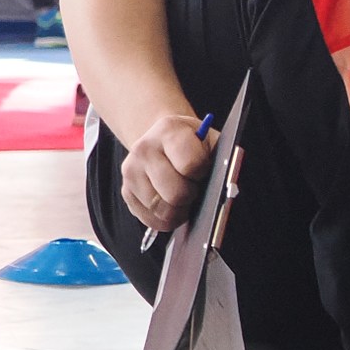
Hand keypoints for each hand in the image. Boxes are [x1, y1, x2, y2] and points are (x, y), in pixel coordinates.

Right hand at [120, 110, 216, 234]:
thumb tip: (224, 186)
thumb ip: (219, 158)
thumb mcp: (210, 140)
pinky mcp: (125, 191)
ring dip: (179, 211)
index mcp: (170, 130)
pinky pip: (150, 219)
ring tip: (184, 197)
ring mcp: (130, 171)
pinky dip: (166, 219)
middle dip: (191, 196)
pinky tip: (172, 205)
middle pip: (175, 193)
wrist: (162, 138)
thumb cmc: (193, 144)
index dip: (202, 174)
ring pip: (162, 210)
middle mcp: (144, 149)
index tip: (202, 171)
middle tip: (194, 188)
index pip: (191, 165)